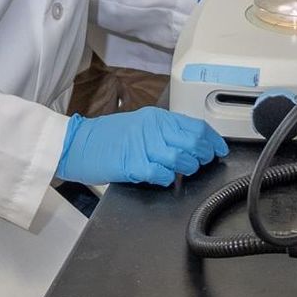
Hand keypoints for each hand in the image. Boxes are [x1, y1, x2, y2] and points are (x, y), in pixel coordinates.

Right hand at [55, 109, 227, 186]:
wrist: (77, 144)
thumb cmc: (108, 138)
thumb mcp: (140, 126)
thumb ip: (165, 132)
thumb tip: (192, 143)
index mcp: (156, 117)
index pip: (196, 126)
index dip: (213, 140)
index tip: (219, 150)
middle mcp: (153, 128)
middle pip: (194, 142)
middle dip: (204, 156)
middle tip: (203, 162)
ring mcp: (143, 146)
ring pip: (182, 159)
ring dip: (187, 168)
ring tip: (182, 170)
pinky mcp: (134, 164)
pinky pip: (162, 175)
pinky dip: (166, 178)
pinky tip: (161, 176)